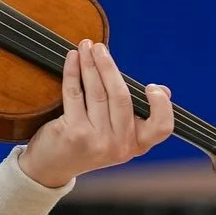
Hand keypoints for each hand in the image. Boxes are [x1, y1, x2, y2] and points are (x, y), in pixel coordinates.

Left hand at [19, 39, 173, 187]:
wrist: (52, 167)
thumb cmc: (88, 144)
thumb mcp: (118, 135)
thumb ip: (138, 114)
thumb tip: (163, 90)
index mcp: (136, 145)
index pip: (162, 127)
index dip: (162, 106)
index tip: (151, 86)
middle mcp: (119, 145)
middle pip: (121, 98)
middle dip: (109, 67)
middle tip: (100, 47)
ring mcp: (96, 140)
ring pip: (96, 92)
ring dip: (90, 64)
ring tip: (85, 47)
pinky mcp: (73, 133)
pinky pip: (74, 94)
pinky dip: (73, 72)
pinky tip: (72, 59)